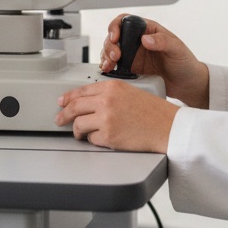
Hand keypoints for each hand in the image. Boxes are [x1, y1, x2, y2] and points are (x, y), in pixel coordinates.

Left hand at [55, 78, 178, 151]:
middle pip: (74, 107)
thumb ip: (108, 94)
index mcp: (112, 87)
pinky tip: (102, 138)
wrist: (168, 127)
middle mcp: (107, 100)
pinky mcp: (109, 136)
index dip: (67, 98)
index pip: (81, 91)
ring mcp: (106, 119)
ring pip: (79, 124)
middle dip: (63, 115)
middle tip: (59, 119)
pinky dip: (94, 140)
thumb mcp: (129, 92)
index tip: (61, 102)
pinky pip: (91, 139)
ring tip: (82, 133)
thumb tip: (86, 101)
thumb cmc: (153, 112)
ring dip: (78, 130)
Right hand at [99, 14, 208, 108]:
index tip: (115, 38)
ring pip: (111, 51)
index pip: (125, 21)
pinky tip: (108, 71)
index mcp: (147, 30)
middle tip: (115, 56)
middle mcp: (137, 41)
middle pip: (114, 37)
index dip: (116, 27)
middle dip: (109, 45)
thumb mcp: (177, 49)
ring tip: (110, 65)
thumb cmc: (185, 62)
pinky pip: (114, 66)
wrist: (187, 84)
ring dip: (106, 56)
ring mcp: (132, 56)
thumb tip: (145, 39)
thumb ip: (162, 41)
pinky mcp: (131, 70)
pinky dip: (108, 67)